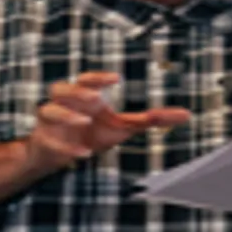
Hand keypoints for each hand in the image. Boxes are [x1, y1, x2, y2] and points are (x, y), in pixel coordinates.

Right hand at [25, 72, 191, 174]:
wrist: (60, 154)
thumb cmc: (92, 133)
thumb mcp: (124, 126)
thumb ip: (153, 119)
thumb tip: (186, 114)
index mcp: (85, 98)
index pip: (87, 80)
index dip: (99, 77)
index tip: (117, 78)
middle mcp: (66, 106)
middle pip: (60, 88)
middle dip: (77, 91)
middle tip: (96, 98)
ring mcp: (53, 124)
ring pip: (48, 110)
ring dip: (66, 115)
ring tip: (85, 121)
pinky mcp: (45, 142)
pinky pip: (50, 142)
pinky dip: (66, 147)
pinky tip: (83, 153)